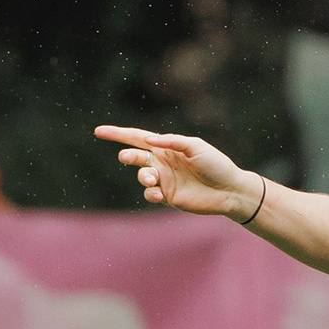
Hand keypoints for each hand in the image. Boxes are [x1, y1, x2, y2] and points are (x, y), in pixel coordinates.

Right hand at [93, 125, 260, 219]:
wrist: (229, 190)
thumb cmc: (216, 164)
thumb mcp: (195, 147)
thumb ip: (172, 141)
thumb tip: (148, 139)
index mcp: (167, 147)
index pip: (137, 138)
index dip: (118, 134)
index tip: (99, 131)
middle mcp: (162, 162)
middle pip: (135, 157)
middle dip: (128, 156)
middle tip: (127, 158)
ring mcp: (163, 180)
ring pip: (141, 176)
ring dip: (143, 176)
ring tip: (152, 179)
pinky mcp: (167, 197)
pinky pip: (150, 194)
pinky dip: (150, 192)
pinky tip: (158, 192)